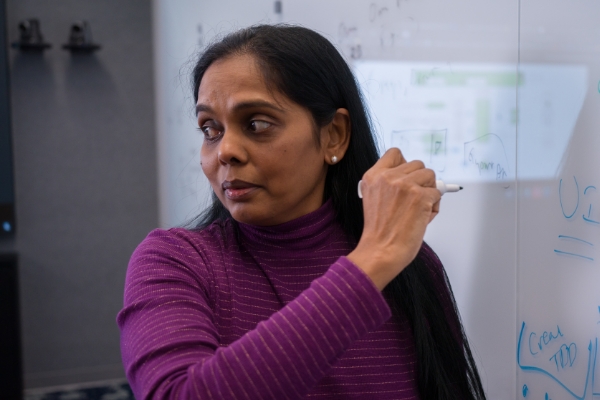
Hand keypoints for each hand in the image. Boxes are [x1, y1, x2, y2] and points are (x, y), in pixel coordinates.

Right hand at [347, 148, 440, 289]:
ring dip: (430, 190)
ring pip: (430, 175)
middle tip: (415, 198)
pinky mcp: (421, 196)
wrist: (380, 251)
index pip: (395, 153)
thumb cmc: (380, 232)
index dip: (405, 165)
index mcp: (372, 176)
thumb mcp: (374, 199)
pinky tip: (423, 217)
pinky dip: (434, 205)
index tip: (407, 177)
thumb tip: (415, 177)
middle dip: (420, 179)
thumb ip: (389, 184)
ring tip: (420, 208)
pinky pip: (438, 192)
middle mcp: (388, 177)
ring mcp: (405, 185)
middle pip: (417, 164)